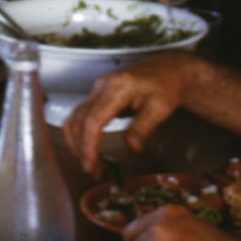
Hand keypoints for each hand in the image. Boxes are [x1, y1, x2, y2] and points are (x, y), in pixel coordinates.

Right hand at [61, 51, 200, 178]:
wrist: (166, 70)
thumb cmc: (166, 86)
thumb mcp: (160, 108)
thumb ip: (143, 128)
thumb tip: (131, 147)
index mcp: (117, 87)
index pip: (93, 120)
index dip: (88, 145)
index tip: (92, 164)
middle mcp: (101, 86)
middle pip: (77, 121)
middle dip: (81, 148)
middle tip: (94, 171)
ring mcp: (96, 89)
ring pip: (73, 118)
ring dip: (77, 142)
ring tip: (91, 163)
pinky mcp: (96, 94)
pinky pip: (79, 115)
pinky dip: (80, 134)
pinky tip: (89, 147)